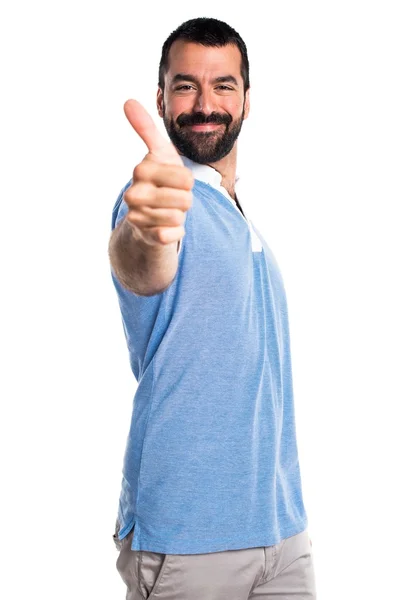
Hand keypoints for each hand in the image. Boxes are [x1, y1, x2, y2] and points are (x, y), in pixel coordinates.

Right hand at [122, 99, 192, 246]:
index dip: (188, 182)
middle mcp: (134, 194)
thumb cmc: (158, 183)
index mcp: (141, 170)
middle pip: (184, 198)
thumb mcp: (158, 155)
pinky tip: (167, 228)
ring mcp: (138, 217)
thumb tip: (128, 101)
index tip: (175, 183)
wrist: (147, 219)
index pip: (185, 178)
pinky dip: (176, 233)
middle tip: (173, 199)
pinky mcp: (146, 237)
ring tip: (169, 212)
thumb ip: (146, 129)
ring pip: (179, 217)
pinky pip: (173, 235)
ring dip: (180, 216)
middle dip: (185, 200)